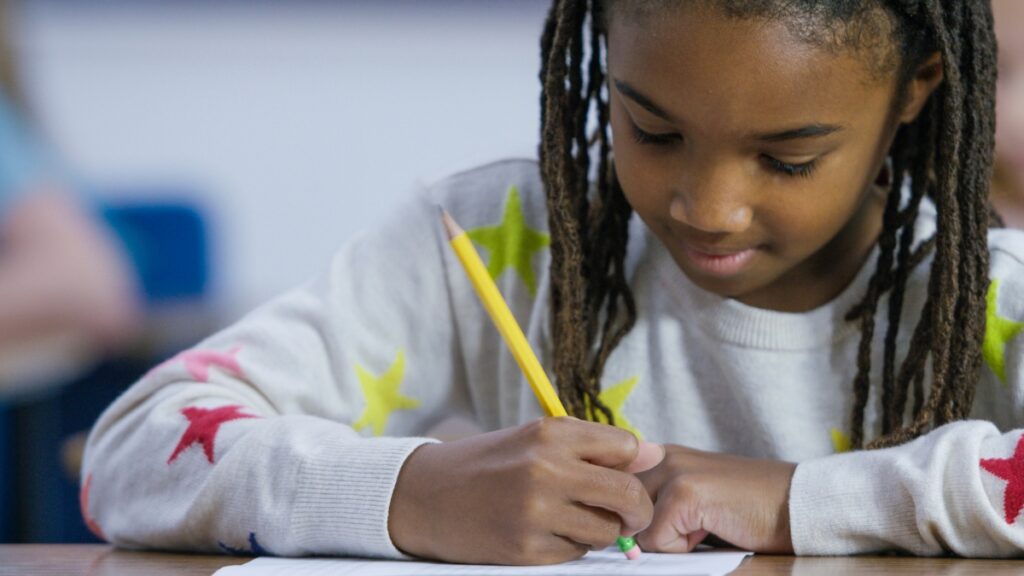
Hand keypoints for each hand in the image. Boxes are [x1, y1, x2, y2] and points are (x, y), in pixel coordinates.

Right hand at [389, 417, 664, 564]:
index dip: (634, 466)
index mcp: (550, 434)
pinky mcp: (526, 548)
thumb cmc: (487, 464)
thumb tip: (654, 453)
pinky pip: (576, 553)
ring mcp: (535, 512)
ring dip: (600, 530)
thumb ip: (594, 446)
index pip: (627, 447)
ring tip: (573, 519)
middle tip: (628, 514)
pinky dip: (570, 547)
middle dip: (636, 509)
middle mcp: (546, 470)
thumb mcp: (535, 440)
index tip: (626, 476)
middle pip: (628, 494)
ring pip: (606, 531)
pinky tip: (545, 532)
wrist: (425, 495)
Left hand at [635, 445, 795, 553]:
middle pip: (621, 509)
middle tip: (688, 529)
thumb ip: (655, 506)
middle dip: (646, 531)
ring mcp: (673, 471)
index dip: (629, 520)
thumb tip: (621, 538)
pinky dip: (682, 549)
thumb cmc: (746, 509)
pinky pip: (657, 540)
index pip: (614, 491)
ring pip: (636, 526)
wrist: (795, 504)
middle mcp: (661, 455)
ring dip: (665, 539)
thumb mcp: (692, 499)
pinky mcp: (685, 493)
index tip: (654, 527)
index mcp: (659, 454)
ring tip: (702, 526)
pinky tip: (712, 529)